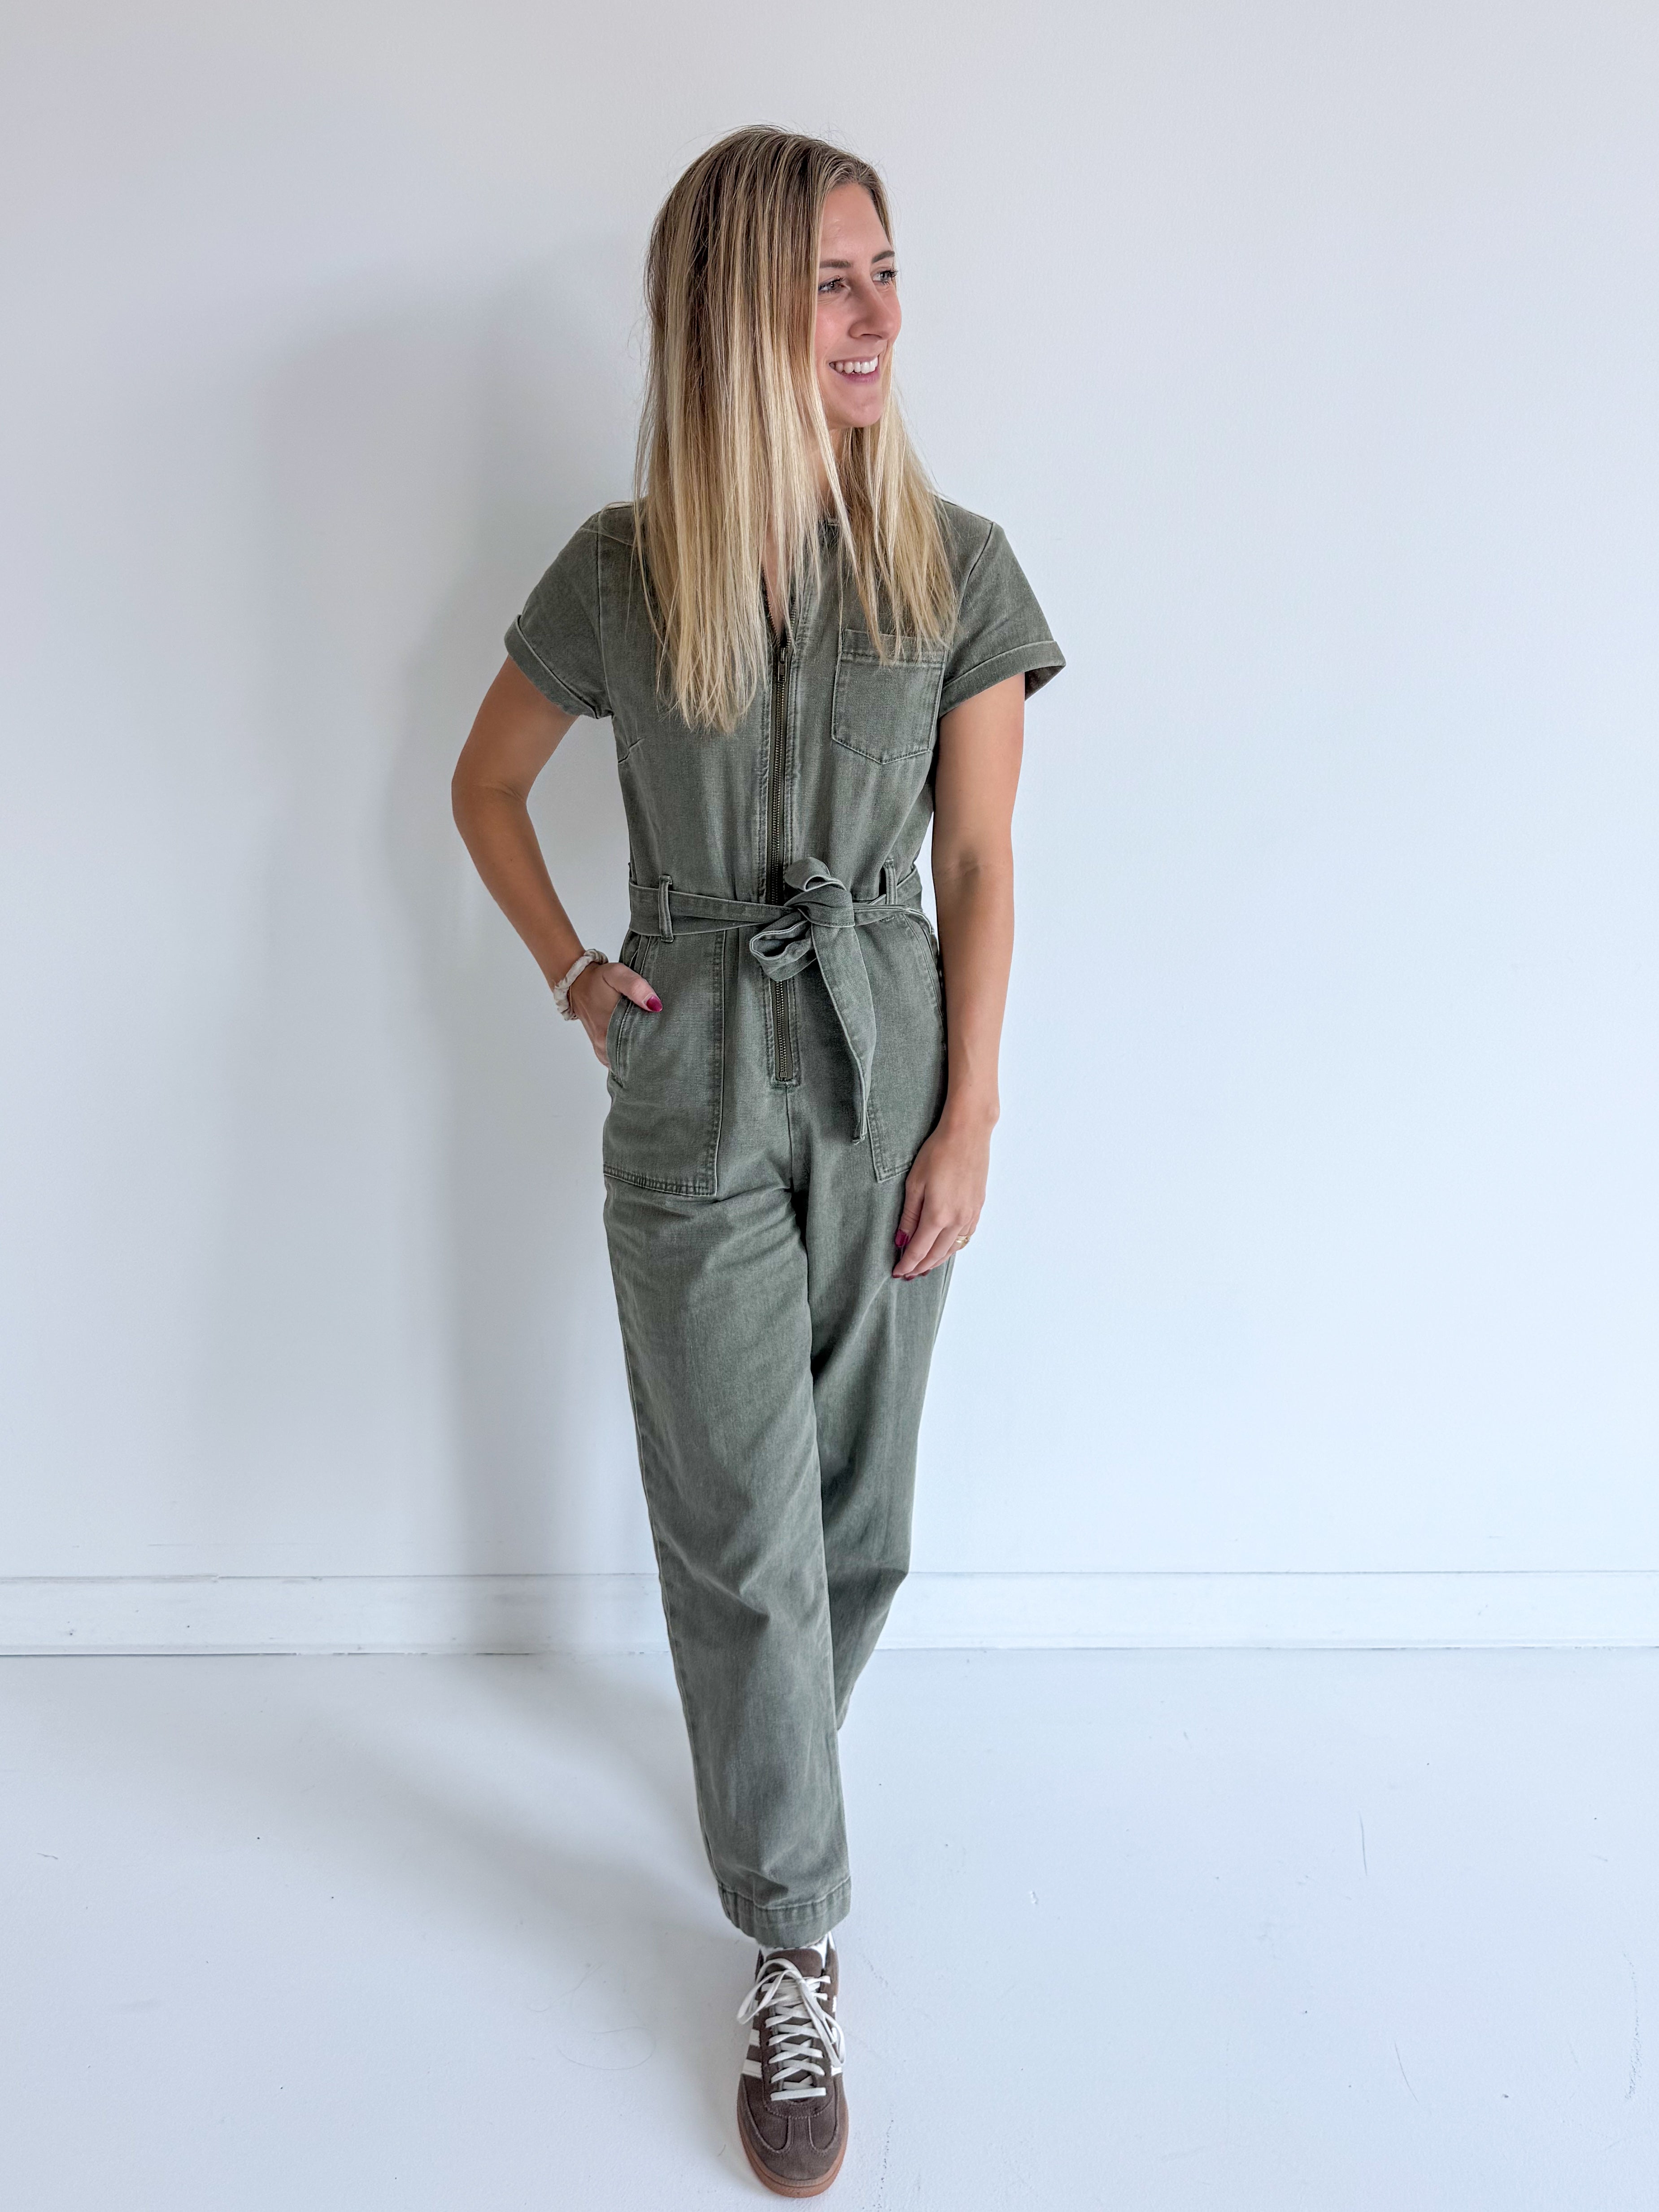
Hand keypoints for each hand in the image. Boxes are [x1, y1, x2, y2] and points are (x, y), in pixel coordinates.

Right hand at [567, 960, 660, 1066]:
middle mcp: (603, 1045)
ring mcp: (602, 1049)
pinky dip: (629, 1053)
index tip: (666, 1038)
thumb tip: (655, 1005)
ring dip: (639, 1052)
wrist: (576, 984)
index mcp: (608, 1032)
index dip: (655, 1045)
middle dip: (650, 1050)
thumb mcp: (617, 974)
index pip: (639, 1050)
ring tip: (653, 1040)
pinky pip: (618, 1058)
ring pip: (626, 1060)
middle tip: (663, 1038)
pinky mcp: (601, 1049)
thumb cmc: (597, 979)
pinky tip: (639, 1043)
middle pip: (634, 1057)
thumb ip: (636, 987)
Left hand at [892, 1111, 991, 1278]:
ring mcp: (970, 1215)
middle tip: (907, 1274)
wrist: (968, 1133)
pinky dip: (952, 1248)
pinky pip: (965, 1237)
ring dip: (937, 1261)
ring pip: (953, 1249)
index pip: (919, 1250)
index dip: (907, 1264)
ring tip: (924, 1267)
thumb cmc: (938, 1152)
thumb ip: (909, 1216)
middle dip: (920, 1267)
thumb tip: (901, 1241)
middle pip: (936, 1254)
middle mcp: (957, 1220)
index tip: (897, 1272)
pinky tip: (945, 1248)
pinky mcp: (978, 1207)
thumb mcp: (914, 1183)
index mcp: (938, 1215)